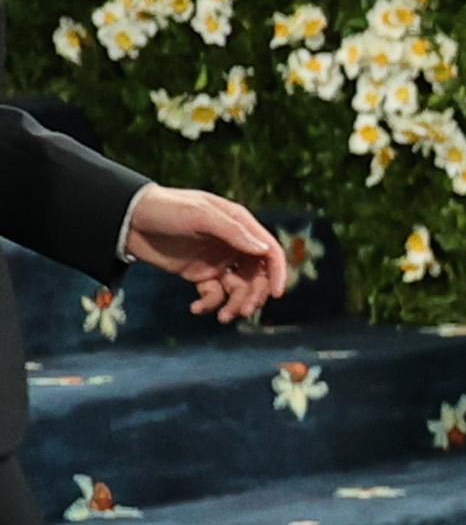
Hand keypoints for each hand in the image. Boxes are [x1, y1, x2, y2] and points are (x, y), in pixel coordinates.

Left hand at [126, 186, 288, 320]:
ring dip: (234, 305)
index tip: (276, 294)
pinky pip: (214, 295)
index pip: (269, 252)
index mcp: (240, 226)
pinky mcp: (199, 274)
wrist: (127, 218)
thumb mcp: (199, 214)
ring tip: (222, 316)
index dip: (278, 273)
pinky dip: (210, 305)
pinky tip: (196, 308)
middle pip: (258, 277)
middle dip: (253, 296)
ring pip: (238, 290)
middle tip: (242, 310)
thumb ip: (232, 232)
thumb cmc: (165, 208)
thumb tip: (264, 251)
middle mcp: (233, 245)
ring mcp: (217, 261)